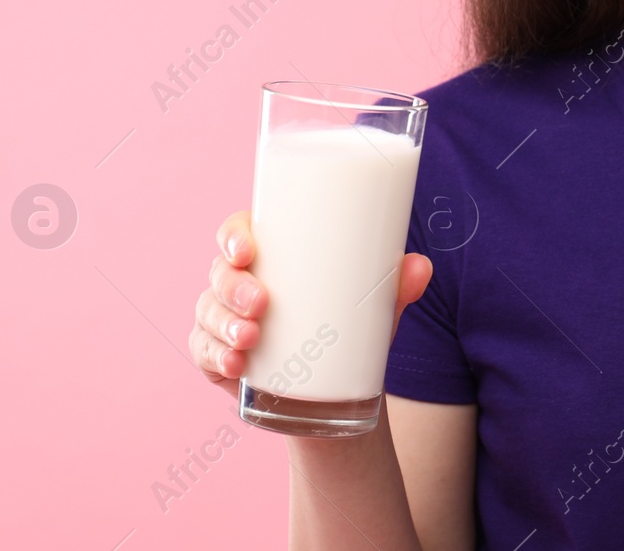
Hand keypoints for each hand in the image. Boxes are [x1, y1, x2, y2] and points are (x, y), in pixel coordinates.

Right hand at [190, 209, 433, 399]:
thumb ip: (397, 286)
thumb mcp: (374, 306)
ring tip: (251, 338)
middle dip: (234, 286)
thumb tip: (421, 267)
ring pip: (208, 311)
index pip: (238, 232)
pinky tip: (234, 365)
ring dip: (223, 324)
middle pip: (220, 272)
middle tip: (262, 304)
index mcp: (272, 256)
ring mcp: (224, 320)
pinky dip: (215, 357)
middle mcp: (241, 282)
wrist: (338, 391)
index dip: (234, 235)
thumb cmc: (349, 327)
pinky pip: (202, 352)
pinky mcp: (218, 357)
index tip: (247, 250)